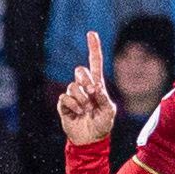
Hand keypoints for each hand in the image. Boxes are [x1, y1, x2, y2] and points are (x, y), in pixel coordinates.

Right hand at [57, 31, 116, 145]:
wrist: (90, 140)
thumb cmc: (102, 125)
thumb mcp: (109, 111)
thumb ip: (104, 98)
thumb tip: (95, 86)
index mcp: (97, 85)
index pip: (95, 63)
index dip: (94, 48)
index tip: (91, 33)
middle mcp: (84, 87)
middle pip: (80, 70)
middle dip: (85, 81)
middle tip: (91, 94)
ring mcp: (73, 95)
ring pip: (73, 85)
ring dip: (81, 99)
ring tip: (86, 110)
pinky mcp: (64, 104)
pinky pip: (65, 97)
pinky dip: (73, 106)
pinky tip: (77, 113)